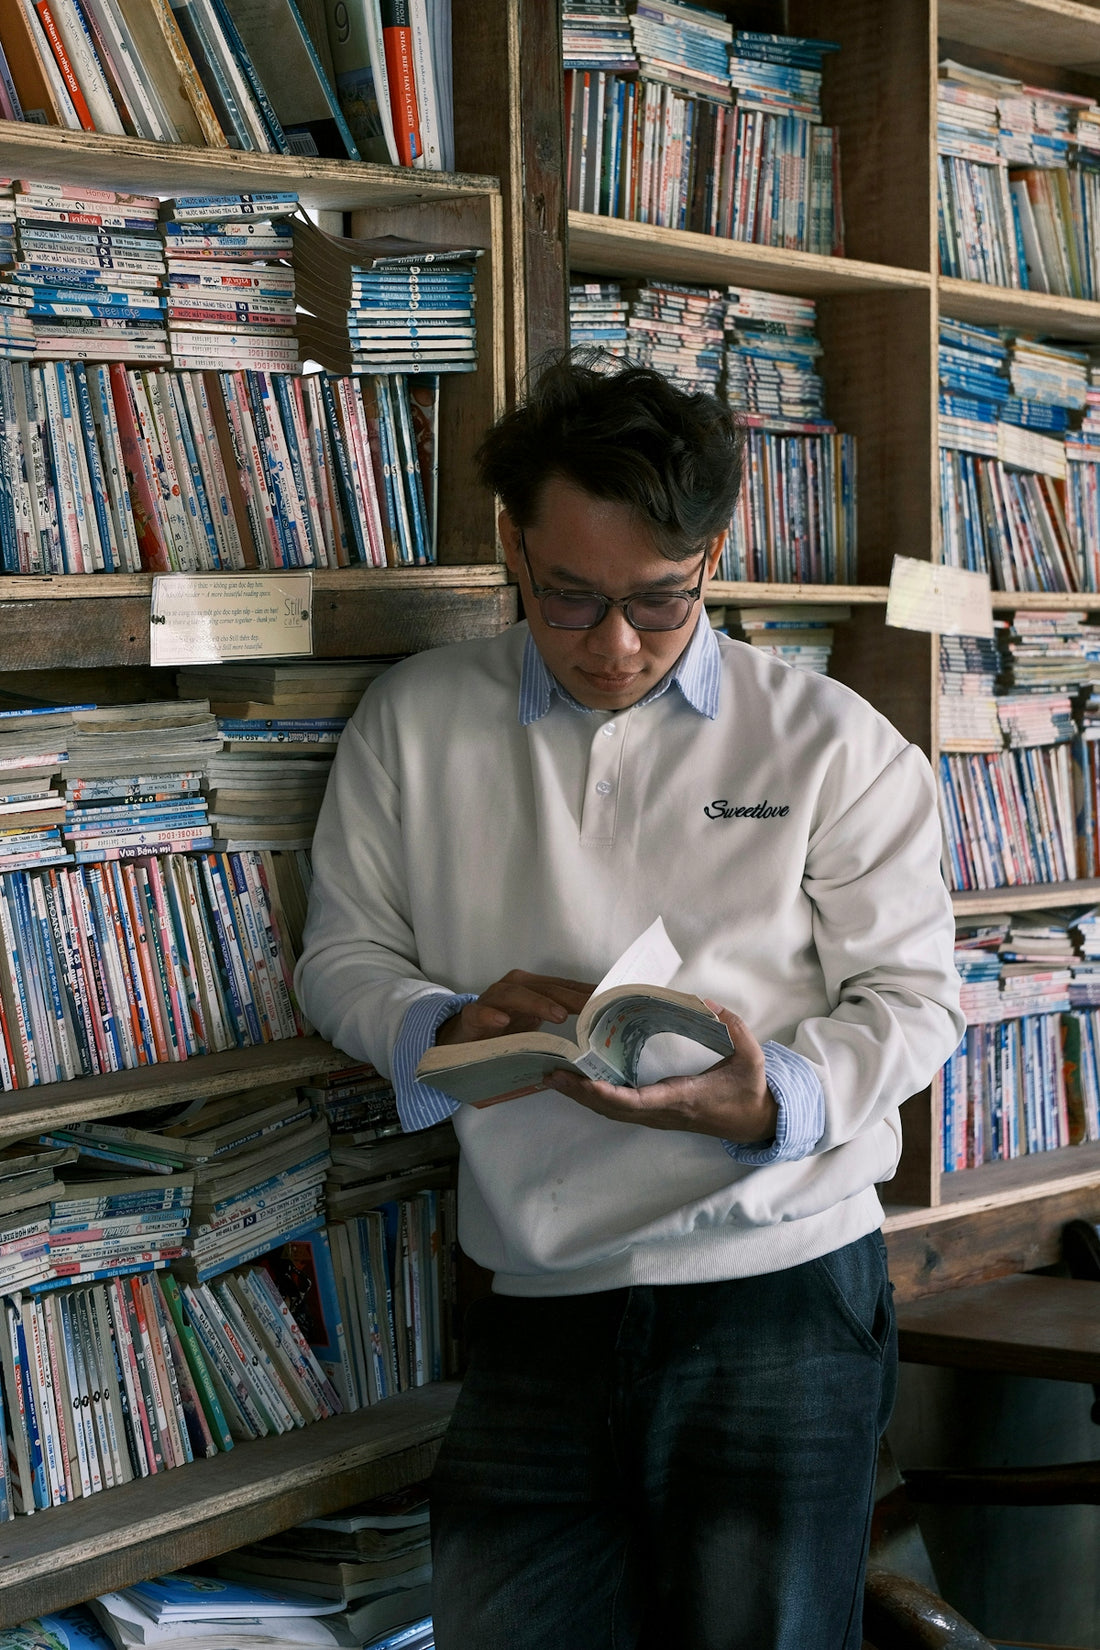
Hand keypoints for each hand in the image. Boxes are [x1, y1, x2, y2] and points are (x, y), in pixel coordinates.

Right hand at [435, 970, 595, 1046]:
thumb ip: (559, 1025)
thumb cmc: (504, 1033)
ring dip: (537, 1003)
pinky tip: (503, 1022)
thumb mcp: (536, 1028)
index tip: (610, 999)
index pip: (564, 987)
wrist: (462, 1040)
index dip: (586, 992)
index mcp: (532, 988)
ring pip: (514, 995)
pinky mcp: (471, 1016)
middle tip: (592, 1007)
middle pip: (545, 988)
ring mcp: (491, 1000)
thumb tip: (597, 1032)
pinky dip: (491, 1015)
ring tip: (558, 1015)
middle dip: (570, 997)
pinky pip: (479, 1012)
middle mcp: (513, 988)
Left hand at [544, 1005, 778, 1144]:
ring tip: (554, 1078)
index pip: (641, 1101)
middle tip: (551, 1074)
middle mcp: (665, 1112)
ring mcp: (659, 1118)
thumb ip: (732, 1026)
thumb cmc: (750, 1089)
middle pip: (614, 1109)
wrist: (755, 1122)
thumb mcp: (750, 1056)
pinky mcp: (658, 1116)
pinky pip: (620, 1111)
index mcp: (684, 1097)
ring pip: (613, 1113)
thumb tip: (705, 1002)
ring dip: (582, 1098)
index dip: (610, 1095)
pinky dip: (596, 1100)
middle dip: (581, 1094)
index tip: (586, 1084)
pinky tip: (579, 1085)